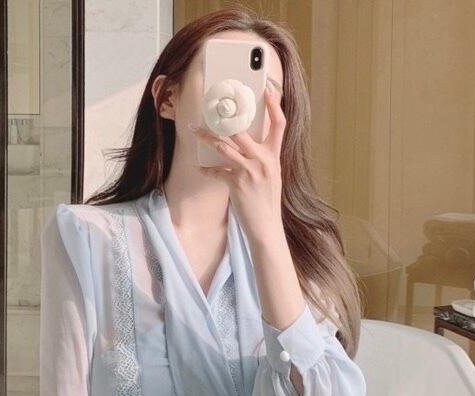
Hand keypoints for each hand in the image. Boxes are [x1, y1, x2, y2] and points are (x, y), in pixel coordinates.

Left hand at [190, 83, 285, 243]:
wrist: (266, 227)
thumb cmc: (266, 202)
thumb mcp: (271, 177)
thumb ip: (261, 159)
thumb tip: (244, 145)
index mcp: (274, 156)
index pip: (279, 125)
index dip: (274, 105)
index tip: (267, 90)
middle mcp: (264, 160)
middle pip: (242, 130)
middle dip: (224, 118)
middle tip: (211, 108)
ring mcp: (250, 171)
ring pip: (224, 146)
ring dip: (206, 137)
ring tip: (195, 131)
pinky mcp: (237, 183)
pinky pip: (217, 171)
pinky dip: (207, 170)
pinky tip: (201, 169)